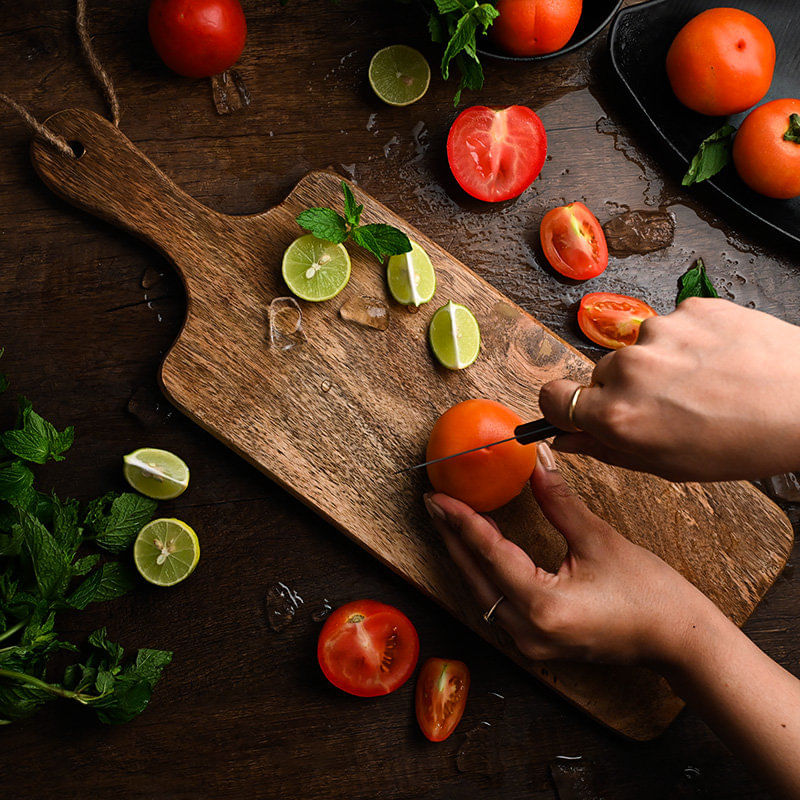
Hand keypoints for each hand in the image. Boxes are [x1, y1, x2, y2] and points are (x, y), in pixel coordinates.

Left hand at [424, 443, 724, 666]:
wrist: (680, 641)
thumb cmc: (651, 595)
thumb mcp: (600, 540)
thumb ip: (558, 501)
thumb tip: (534, 463)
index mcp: (543, 606)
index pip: (489, 554)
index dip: (461, 521)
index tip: (439, 495)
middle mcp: (527, 632)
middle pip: (474, 577)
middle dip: (452, 537)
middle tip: (433, 503)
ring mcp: (530, 644)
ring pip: (480, 594)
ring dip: (463, 556)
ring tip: (447, 521)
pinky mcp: (536, 644)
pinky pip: (494, 605)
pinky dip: (482, 575)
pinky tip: (475, 552)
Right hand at [540, 298, 799, 480]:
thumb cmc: (746, 442)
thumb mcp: (667, 465)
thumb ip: (605, 449)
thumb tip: (567, 437)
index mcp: (618, 415)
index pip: (553, 397)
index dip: (563, 405)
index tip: (577, 408)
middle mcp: (629, 368)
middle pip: (600, 374)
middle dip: (622, 389)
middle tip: (667, 405)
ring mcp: (659, 331)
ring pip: (638, 349)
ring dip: (658, 364)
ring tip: (704, 382)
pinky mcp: (689, 308)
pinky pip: (672, 326)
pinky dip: (688, 342)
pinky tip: (718, 361)